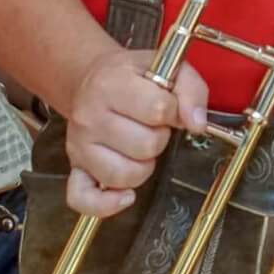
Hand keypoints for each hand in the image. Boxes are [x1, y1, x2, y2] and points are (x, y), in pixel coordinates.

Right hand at [63, 49, 206, 217]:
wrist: (92, 79)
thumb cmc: (133, 77)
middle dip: (160, 137)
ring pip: (125, 175)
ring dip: (144, 165)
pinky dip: (107, 205)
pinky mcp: (76, 168)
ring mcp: (79, 146)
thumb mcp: (168, 68)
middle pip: (145, 145)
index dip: (174, 111)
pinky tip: (125, 196)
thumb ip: (192, 90)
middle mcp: (90, 117)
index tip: (169, 106)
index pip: (158, 109)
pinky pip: (84, 199)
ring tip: (140, 145)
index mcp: (112, 85)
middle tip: (152, 125)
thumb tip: (198, 124)